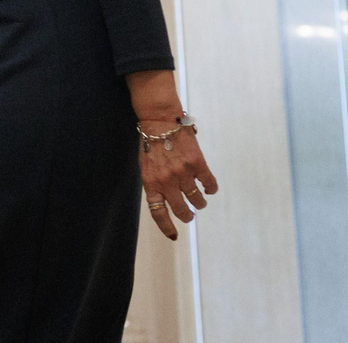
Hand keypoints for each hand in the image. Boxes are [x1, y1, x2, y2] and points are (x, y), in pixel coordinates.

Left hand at [128, 69, 216, 240]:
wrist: (159, 121)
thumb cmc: (149, 143)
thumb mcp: (145, 166)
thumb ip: (155, 183)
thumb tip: (165, 200)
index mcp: (150, 182)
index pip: (158, 212)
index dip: (166, 226)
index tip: (173, 236)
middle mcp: (166, 181)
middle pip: (180, 209)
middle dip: (187, 215)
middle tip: (190, 214)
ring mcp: (182, 173)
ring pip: (196, 199)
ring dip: (199, 203)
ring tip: (199, 200)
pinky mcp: (197, 164)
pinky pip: (209, 184)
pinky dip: (211, 188)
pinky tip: (209, 187)